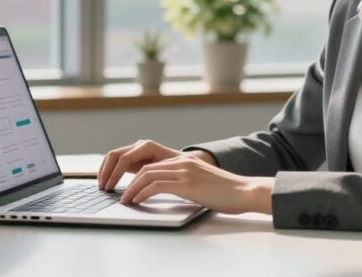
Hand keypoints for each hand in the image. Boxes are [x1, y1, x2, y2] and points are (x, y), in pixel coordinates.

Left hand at [119, 156, 273, 214]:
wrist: (244, 191)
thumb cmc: (225, 192)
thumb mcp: (199, 183)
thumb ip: (182, 182)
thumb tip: (165, 191)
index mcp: (184, 161)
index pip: (150, 163)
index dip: (134, 175)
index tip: (124, 186)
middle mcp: (181, 162)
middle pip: (144, 167)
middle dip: (126, 179)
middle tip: (117, 193)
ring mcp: (183, 171)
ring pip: (146, 175)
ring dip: (131, 188)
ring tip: (124, 200)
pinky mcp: (186, 184)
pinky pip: (155, 186)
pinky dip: (142, 193)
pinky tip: (136, 201)